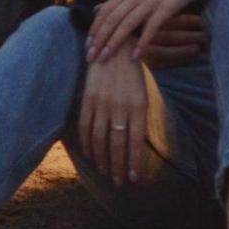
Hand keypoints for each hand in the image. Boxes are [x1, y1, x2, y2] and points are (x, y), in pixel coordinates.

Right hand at [78, 52, 149, 184]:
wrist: (115, 47)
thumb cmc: (132, 73)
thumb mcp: (143, 94)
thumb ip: (138, 118)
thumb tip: (135, 145)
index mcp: (139, 106)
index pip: (136, 141)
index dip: (134, 161)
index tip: (134, 178)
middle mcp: (121, 106)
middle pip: (118, 144)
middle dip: (118, 166)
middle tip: (118, 182)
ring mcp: (103, 103)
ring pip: (100, 139)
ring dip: (102, 159)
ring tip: (105, 172)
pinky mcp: (88, 98)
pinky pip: (85, 126)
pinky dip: (86, 143)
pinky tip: (90, 155)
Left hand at [87, 0, 216, 63]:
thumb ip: (118, 1)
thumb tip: (96, 10)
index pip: (105, 11)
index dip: (94, 29)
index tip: (87, 46)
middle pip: (112, 19)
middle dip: (99, 40)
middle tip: (90, 58)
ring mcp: (150, 0)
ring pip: (127, 24)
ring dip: (114, 43)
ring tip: (105, 59)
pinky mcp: (166, 7)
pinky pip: (151, 27)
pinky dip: (142, 42)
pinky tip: (135, 56)